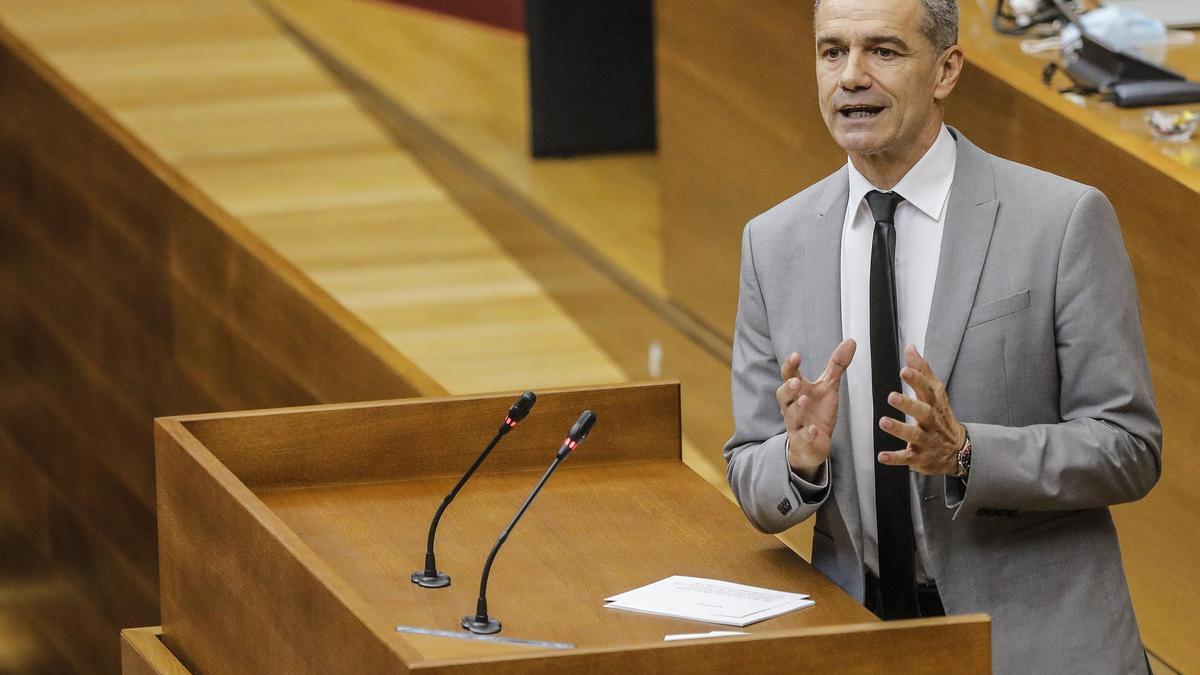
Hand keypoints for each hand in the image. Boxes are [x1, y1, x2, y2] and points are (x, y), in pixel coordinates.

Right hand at [777, 339, 855, 480]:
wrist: (813, 443)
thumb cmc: (817, 412)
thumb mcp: (828, 386)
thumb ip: (837, 365)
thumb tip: (850, 341)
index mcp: (798, 390)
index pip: (789, 375)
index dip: (790, 366)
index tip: (796, 356)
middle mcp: (793, 405)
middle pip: (783, 395)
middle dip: (788, 388)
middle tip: (795, 382)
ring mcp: (796, 423)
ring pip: (791, 415)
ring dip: (797, 408)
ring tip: (804, 400)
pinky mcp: (803, 440)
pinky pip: (802, 437)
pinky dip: (807, 433)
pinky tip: (813, 429)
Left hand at [877, 345, 966, 475]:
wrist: (957, 451)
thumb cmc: (940, 416)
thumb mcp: (935, 392)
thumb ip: (921, 370)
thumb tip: (910, 348)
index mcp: (934, 403)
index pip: (927, 389)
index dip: (917, 379)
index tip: (905, 370)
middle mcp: (931, 421)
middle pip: (922, 412)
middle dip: (908, 404)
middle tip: (891, 396)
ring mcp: (926, 440)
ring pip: (913, 435)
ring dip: (899, 429)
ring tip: (883, 422)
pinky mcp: (919, 457)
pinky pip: (906, 458)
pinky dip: (895, 458)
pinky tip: (881, 456)